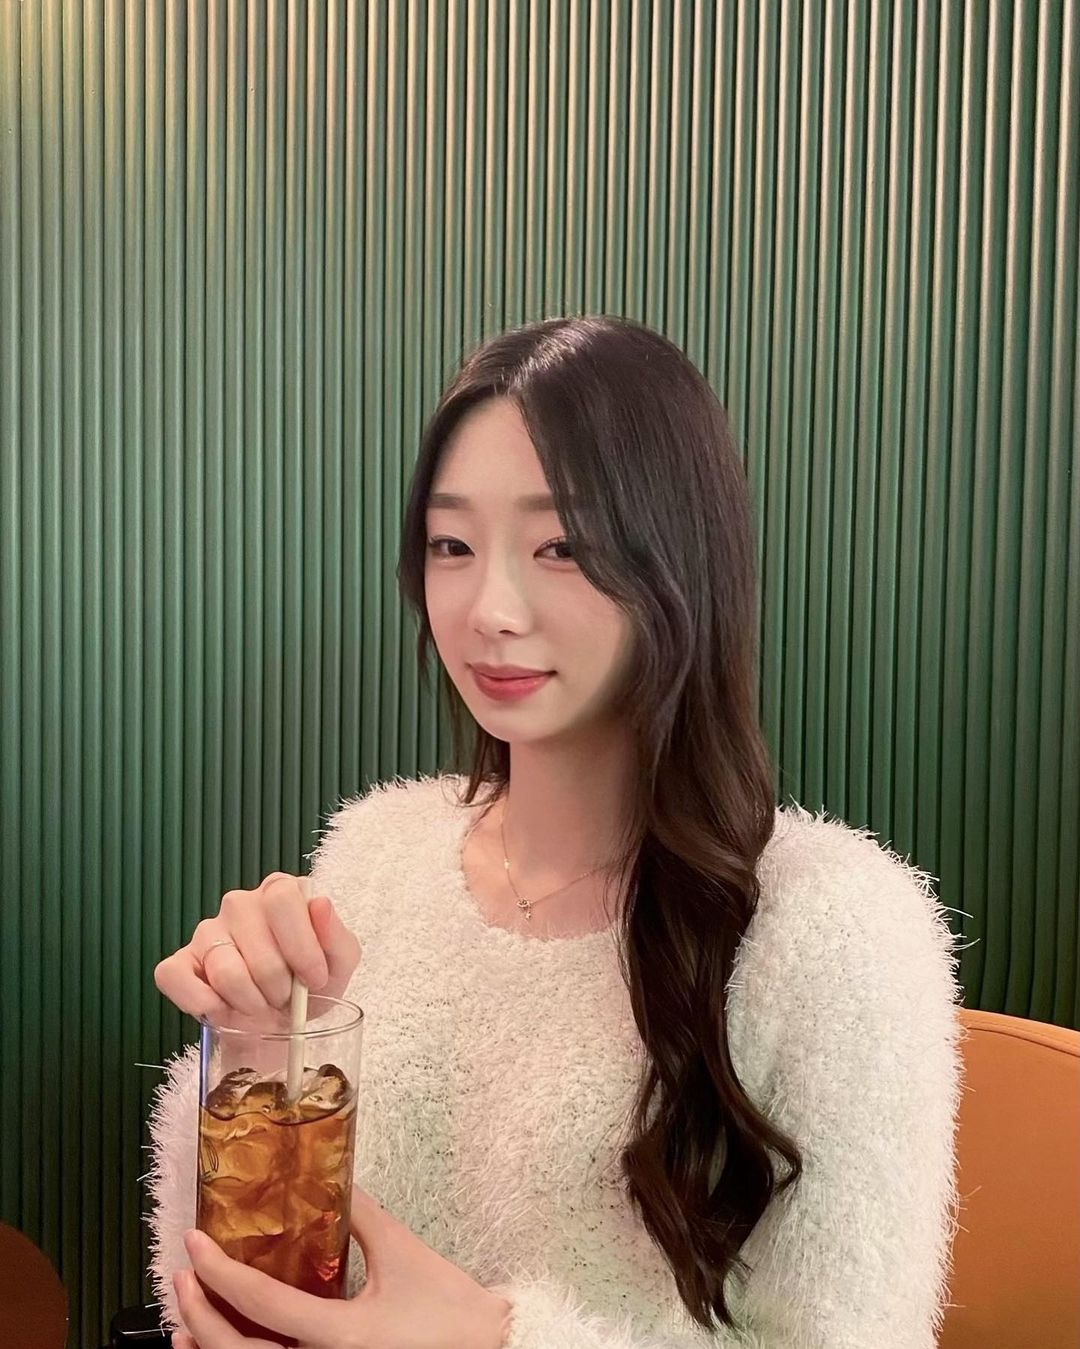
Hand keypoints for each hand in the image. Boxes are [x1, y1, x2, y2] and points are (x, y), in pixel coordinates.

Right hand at [154, 872, 361, 1018]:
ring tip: (260, 1003)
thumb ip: (335, 934)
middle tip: (285, 996)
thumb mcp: (339, 962)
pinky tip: (224, 1009)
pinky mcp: (179, 963)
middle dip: (278, 986)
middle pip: (258, 948)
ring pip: (226, 972)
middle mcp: (239, 904)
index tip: (314, 978)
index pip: (282, 900)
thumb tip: (320, 904)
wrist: (281, 1021)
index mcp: (279, 891)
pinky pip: (176, 979)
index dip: (301, 947)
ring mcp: (206, 931)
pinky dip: (204, 1004)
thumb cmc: (310, 983)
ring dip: (250, 1002)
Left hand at [171, 1185, 512, 1348]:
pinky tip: (230, 1346)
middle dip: (200, 1316)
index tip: (194, 1244)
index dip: (220, 1274)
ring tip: (185, 1322)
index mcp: (343, 1335)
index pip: (263, 1304)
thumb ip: (364, 1217)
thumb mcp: (405, 1255)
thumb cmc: (454, 1316)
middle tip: (182, 1277)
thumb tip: (335, 1180)